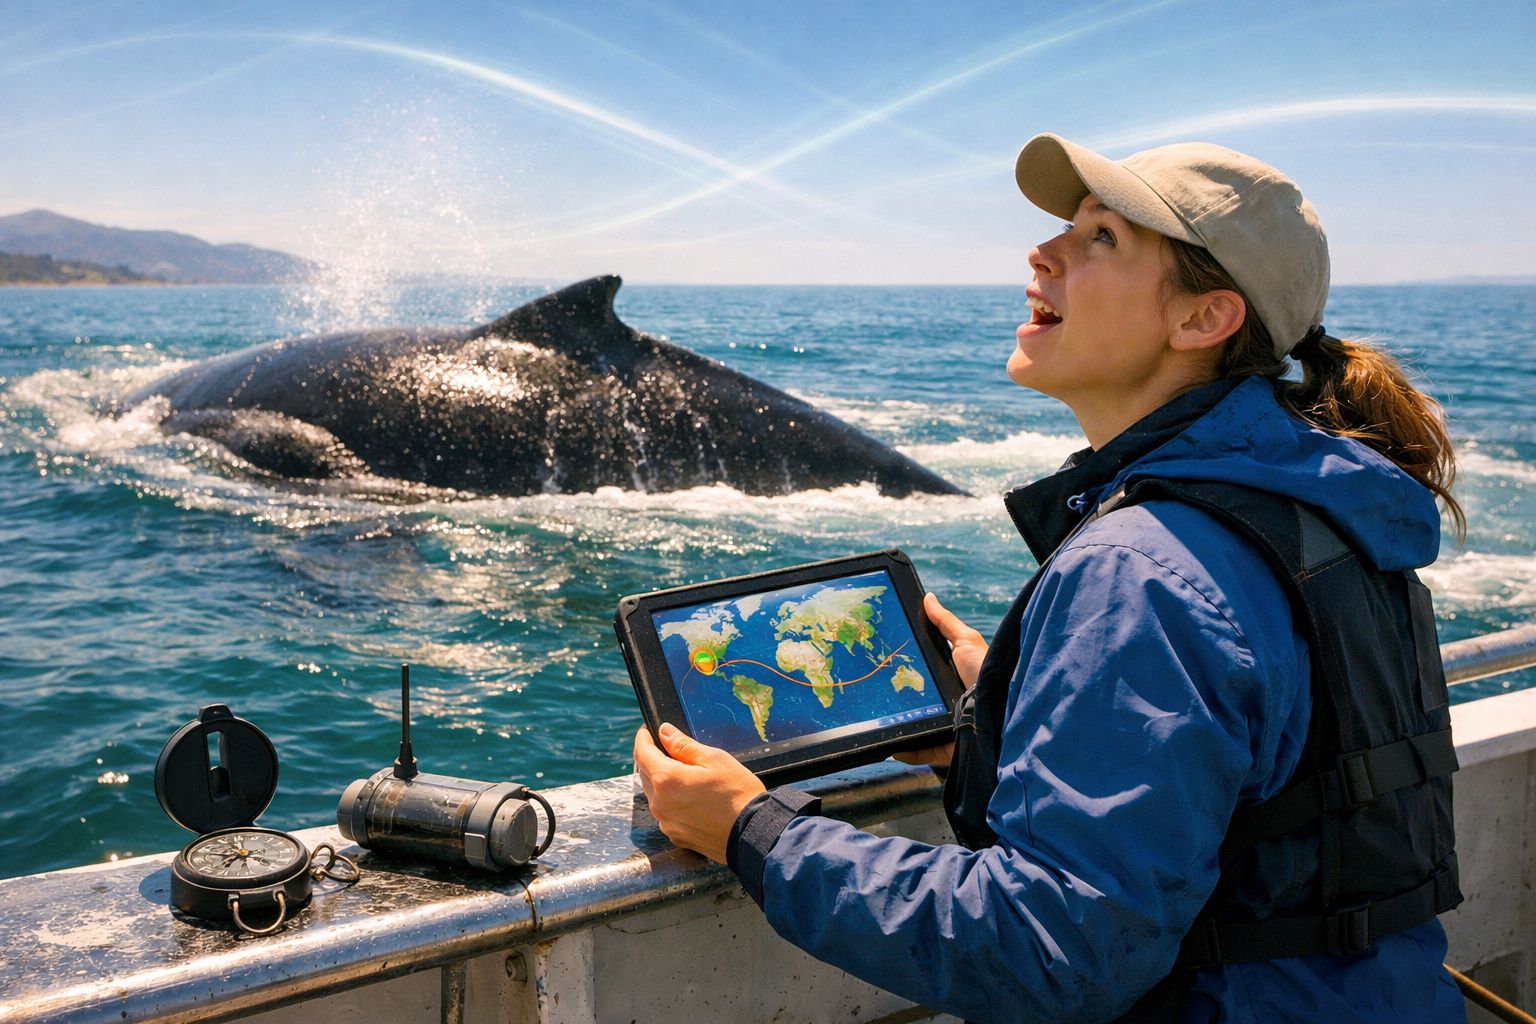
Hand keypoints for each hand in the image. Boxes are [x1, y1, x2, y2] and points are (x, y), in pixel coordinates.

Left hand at [633, 722, 765, 863]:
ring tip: (685, 776)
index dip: (643, 738)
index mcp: (667, 780)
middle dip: (653, 759)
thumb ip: (684, 745)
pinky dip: (672, 802)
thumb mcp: (714, 759)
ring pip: (655, 795)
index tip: (646, 730)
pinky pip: (666, 813)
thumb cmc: (738, 794)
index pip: (641, 753)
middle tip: (669, 750)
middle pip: (646, 774)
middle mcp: (660, 804)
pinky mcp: (676, 836)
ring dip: (662, 782)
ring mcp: (666, 822)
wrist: (753, 833)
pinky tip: (692, 799)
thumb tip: (664, 732)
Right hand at [892, 592, 987, 769]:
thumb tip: (928, 597)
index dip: (902, 672)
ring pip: (913, 727)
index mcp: (949, 680)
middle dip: (894, 701)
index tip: (880, 666)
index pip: (920, 677)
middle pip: (914, 703)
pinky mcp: (946, 747)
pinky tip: (890, 746)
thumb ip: (945, 622)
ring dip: (895, 726)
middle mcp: (947, 704)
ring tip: (876, 721)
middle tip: (872, 694)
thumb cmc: (985, 670)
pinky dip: (905, 750)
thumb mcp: (965, 640)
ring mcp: (945, 726)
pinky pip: (920, 750)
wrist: (1002, 706)